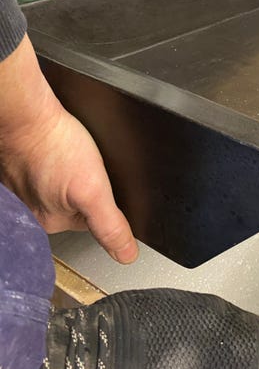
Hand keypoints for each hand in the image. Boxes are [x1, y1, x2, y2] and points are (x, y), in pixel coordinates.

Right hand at [0, 35, 137, 263]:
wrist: (27, 114)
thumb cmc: (54, 145)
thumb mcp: (93, 190)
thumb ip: (109, 224)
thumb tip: (126, 255)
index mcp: (51, 221)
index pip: (93, 222)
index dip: (107, 202)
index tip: (106, 184)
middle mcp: (34, 209)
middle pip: (76, 204)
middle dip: (88, 186)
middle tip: (89, 165)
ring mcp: (25, 186)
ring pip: (60, 186)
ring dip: (71, 173)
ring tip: (75, 156)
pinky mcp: (21, 166)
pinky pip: (46, 170)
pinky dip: (56, 161)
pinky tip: (62, 150)